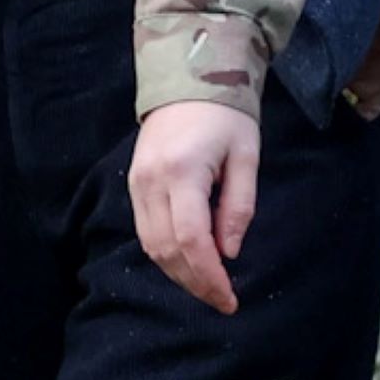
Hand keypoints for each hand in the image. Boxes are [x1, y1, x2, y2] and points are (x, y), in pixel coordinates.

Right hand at [129, 100, 260, 316]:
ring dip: (179, 274)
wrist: (186, 79)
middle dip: (195, 282)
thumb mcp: (246, 156)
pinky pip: (145, 231)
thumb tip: (229, 252)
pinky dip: (166, 254)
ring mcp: (136, 184)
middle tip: (223, 300)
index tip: (230, 298)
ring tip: (208, 287)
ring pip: (151, 246)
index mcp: (182, 172)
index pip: (191, 240)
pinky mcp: (133, 185)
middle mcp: (151, 182)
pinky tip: (188, 263)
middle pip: (166, 250)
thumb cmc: (225, 115)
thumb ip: (238, 206)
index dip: (209, 276)